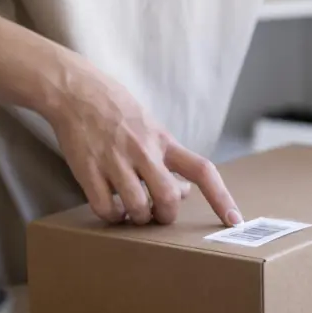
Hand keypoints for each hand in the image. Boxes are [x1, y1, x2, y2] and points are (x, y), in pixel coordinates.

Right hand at [47, 64, 242, 227]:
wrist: (77, 92)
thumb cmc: (121, 113)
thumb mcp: (154, 129)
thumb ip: (171, 159)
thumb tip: (185, 191)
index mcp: (165, 142)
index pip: (202, 171)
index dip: (221, 197)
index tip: (234, 220)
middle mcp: (144, 151)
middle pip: (168, 198)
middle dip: (166, 215)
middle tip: (158, 214)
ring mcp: (115, 161)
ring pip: (137, 207)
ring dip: (138, 218)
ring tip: (133, 212)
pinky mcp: (88, 170)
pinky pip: (105, 208)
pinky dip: (113, 217)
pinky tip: (113, 210)